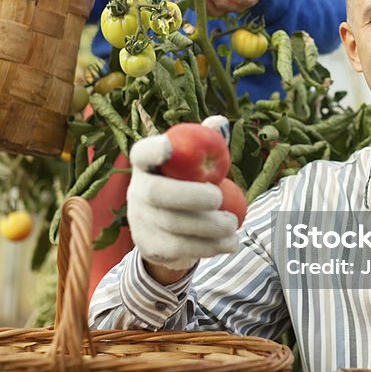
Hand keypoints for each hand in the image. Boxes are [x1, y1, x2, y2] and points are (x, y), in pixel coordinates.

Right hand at [127, 115, 238, 272]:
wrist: (169, 230)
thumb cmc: (188, 184)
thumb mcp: (195, 163)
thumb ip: (207, 141)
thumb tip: (219, 122)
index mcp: (146, 165)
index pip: (143, 153)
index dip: (153, 149)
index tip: (169, 145)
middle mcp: (137, 191)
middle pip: (157, 193)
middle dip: (189, 196)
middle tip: (219, 198)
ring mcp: (140, 221)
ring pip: (172, 225)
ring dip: (209, 227)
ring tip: (233, 224)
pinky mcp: (150, 246)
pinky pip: (180, 248)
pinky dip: (210, 247)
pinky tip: (230, 243)